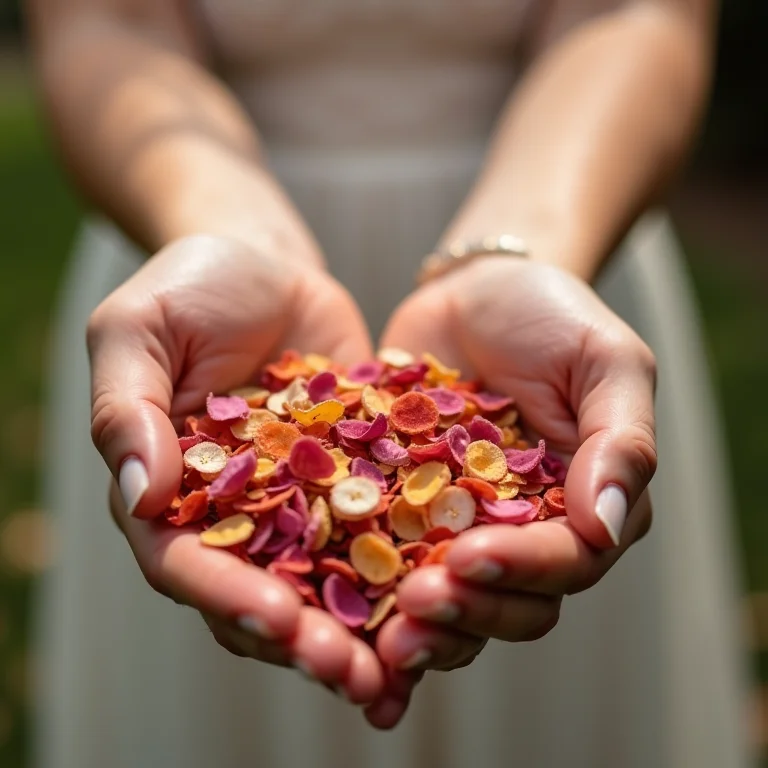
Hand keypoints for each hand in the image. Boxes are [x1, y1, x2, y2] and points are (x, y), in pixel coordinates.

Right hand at [89, 234, 390, 706]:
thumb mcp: (140, 330)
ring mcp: (299, 502)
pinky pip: (382, 530)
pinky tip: (454, 594)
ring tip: (409, 663)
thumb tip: (139, 497)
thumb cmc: (191, 285)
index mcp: (169, 492)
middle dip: (305, 640)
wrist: (267, 264)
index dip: (227, 597)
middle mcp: (235, 513)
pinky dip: (410, 568)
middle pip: (262, 593)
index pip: (185, 562)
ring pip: (327, 581)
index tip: (277, 620)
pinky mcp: (354, 479)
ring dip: (364, 627)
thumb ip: (128, 409)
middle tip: (354, 675)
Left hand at [378, 257, 655, 663]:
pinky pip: (390, 559)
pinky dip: (368, 589)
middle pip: (509, 602)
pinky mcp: (407, 510)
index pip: (567, 562)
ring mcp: (463, 525)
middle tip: (413, 605)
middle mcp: (527, 530)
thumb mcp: (605, 361)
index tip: (469, 558)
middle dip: (465, 610)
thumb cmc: (550, 315)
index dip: (522, 570)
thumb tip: (607, 527)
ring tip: (377, 628)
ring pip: (452, 600)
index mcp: (584, 506)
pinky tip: (329, 600)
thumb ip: (620, 441)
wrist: (474, 289)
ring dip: (418, 624)